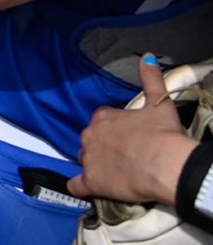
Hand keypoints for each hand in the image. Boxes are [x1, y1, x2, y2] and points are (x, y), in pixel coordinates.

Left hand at [69, 56, 200, 204]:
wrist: (167, 165)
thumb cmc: (163, 135)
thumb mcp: (159, 103)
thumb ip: (151, 79)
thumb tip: (148, 57)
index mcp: (102, 117)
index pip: (101, 121)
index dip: (114, 130)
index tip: (128, 138)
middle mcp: (90, 136)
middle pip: (91, 141)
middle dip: (104, 148)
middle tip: (125, 156)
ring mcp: (88, 159)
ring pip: (85, 161)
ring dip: (96, 166)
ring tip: (117, 172)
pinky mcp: (91, 181)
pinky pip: (76, 185)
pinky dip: (79, 186)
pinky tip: (87, 187)